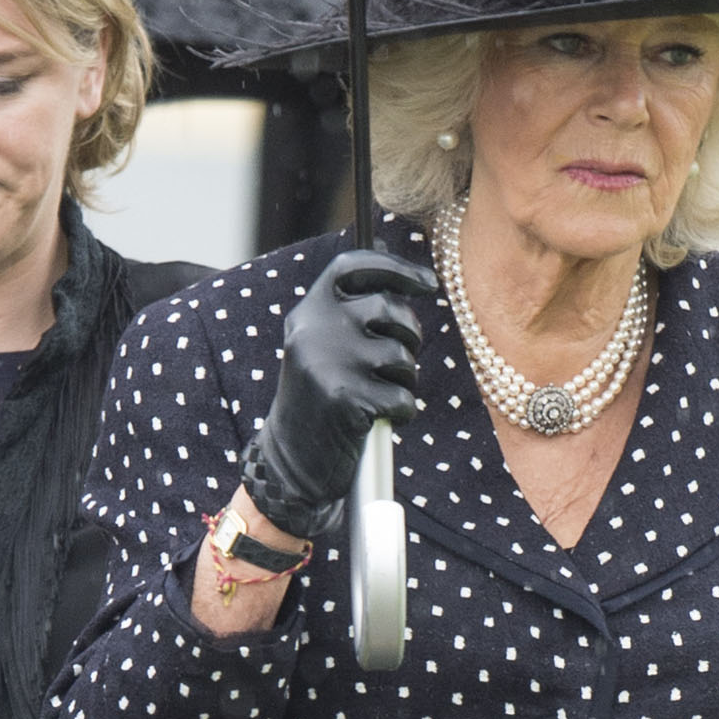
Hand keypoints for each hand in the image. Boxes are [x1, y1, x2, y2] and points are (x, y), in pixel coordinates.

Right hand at [240, 250, 434, 539]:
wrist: (290, 461)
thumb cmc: (319, 399)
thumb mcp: (322, 344)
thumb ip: (350, 307)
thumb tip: (389, 257)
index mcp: (308, 312)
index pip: (354, 267)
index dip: (396, 268)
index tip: (429, 283)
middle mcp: (314, 329)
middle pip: (389, 308)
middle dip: (409, 335)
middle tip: (401, 359)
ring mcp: (328, 363)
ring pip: (401, 356)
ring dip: (405, 379)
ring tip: (380, 394)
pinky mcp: (344, 398)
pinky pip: (403, 397)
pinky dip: (402, 412)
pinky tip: (380, 420)